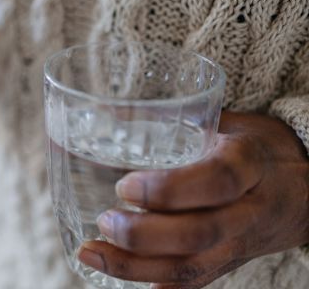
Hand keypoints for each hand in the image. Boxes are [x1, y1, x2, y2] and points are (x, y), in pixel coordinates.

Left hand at [78, 112, 308, 287]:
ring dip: (135, 266)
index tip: (124, 186)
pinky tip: (119, 277)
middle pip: (200, 233)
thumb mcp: (226, 123)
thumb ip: (176, 119)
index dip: (168, 189)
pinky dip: (156, 285)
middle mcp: (249, 209)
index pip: (216, 181)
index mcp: (250, 163)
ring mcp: (241, 243)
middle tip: (105, 220)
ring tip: (92, 252)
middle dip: (143, 234)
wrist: (303, 188)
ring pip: (192, 267)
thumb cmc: (254, 147)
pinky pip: (195, 283)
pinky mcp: (230, 263)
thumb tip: (106, 109)